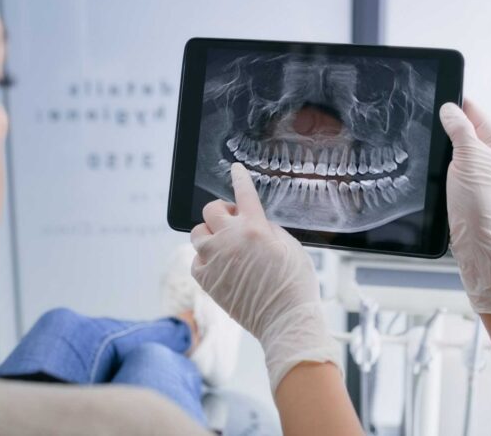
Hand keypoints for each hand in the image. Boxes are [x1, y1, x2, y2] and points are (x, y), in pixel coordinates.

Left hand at [190, 163, 341, 390]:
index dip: (240, 179)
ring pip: (198, 233)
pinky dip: (205, 259)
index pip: (243, 194)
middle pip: (211, 211)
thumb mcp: (291, 246)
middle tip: (234, 221)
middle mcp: (230, 240)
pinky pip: (196, 260)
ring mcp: (215, 260)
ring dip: (210, 233)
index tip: (235, 170)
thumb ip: (269, 228)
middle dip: (222, 212)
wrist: (285, 320)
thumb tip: (254, 223)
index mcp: (254, 229)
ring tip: (225, 244)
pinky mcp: (207, 280)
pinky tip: (220, 265)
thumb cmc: (294, 285)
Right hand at [439, 100, 490, 314]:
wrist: (474, 237)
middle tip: (426, 125)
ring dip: (440, 146)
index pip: (473, 111)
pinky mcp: (461, 183)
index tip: (434, 100)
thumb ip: (459, 128)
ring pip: (451, 146)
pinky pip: (447, 163)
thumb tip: (449, 108)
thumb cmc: (478, 199)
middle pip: (461, 127)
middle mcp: (487, 154)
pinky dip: (438, 162)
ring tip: (428, 147)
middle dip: (444, 126)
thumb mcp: (468, 155)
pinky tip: (430, 165)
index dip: (454, 105)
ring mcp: (474, 169)